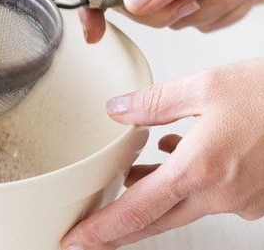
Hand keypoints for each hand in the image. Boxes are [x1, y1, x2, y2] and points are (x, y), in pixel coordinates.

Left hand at [61, 59, 263, 249]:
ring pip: (180, 206)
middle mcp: (222, 194)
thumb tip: (117, 110)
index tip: (74, 241)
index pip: (137, 211)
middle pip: (154, 220)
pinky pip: (207, 197)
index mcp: (202, 169)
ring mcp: (242, 200)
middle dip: (117, 227)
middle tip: (88, 232)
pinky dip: (185, 181)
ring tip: (132, 173)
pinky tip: (176, 152)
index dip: (102, 230)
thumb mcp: (208, 86)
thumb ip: (155, 102)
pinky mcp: (254, 197)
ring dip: (153, 194)